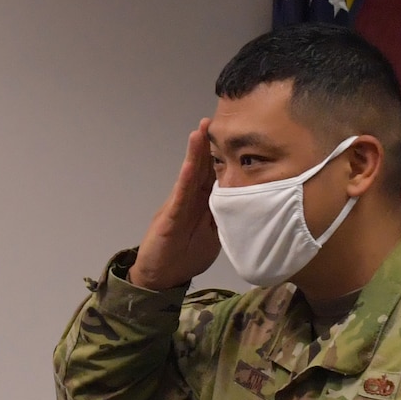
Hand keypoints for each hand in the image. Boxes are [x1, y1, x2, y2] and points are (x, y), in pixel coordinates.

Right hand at [127, 119, 219, 290]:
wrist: (157, 278)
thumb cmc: (181, 257)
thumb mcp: (210, 238)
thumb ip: (221, 220)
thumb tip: (243, 207)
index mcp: (201, 206)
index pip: (214, 178)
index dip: (221, 158)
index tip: (232, 138)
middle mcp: (190, 202)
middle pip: (201, 170)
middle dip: (208, 147)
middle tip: (215, 121)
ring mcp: (178, 208)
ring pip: (189, 177)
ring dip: (195, 154)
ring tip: (200, 131)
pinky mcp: (170, 218)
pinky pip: (180, 197)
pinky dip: (185, 180)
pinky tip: (191, 164)